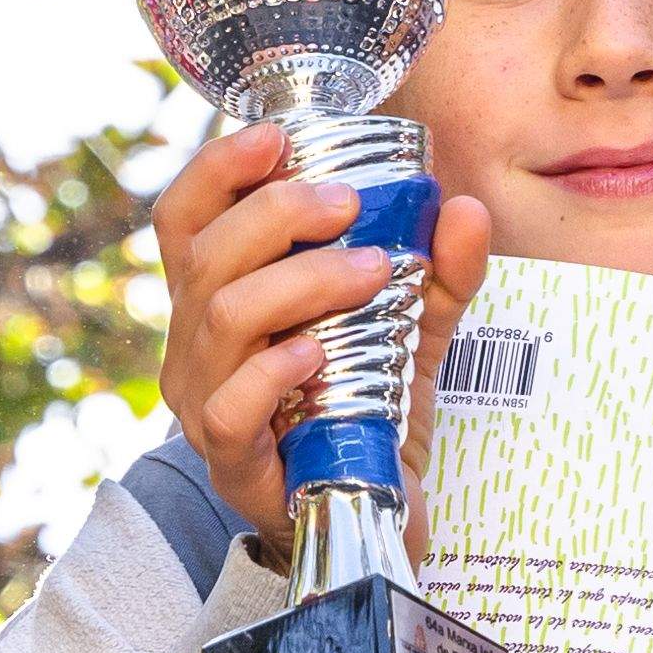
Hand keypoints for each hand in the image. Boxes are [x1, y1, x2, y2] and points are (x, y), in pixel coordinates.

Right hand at [153, 121, 493, 540]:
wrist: (376, 515)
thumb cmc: (372, 410)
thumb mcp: (414, 328)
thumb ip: (441, 272)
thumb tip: (466, 209)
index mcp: (220, 297)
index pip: (187, 217)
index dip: (218, 169)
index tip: (278, 137)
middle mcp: (197, 345)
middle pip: (206, 255)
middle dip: (279, 213)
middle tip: (351, 204)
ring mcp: (204, 406)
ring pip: (223, 318)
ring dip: (299, 281)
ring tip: (369, 271)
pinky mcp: (232, 465)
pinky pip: (229, 408)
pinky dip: (273, 370)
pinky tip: (319, 352)